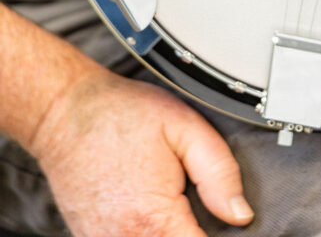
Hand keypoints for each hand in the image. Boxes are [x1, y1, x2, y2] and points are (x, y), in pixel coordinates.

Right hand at [30, 68, 253, 235]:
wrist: (64, 112)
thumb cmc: (123, 114)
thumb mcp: (184, 126)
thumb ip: (219, 171)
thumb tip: (240, 214)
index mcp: (154, 218)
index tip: (226, 222)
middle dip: (196, 234)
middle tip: (198, 208)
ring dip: (170, 234)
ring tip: (177, 208)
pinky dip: (147, 233)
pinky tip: (153, 215)